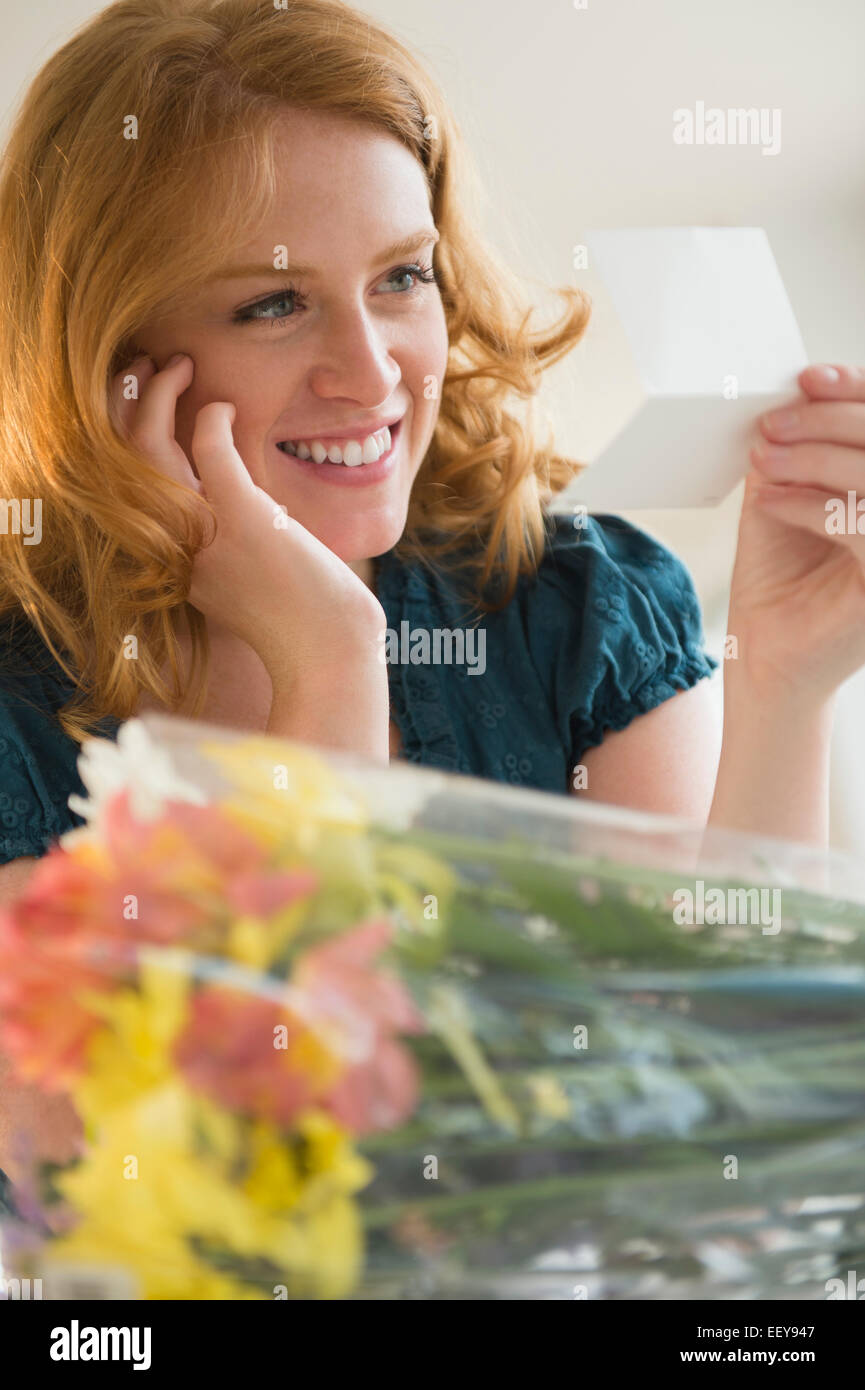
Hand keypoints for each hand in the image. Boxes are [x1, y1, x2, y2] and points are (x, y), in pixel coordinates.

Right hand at [109, 353, 385, 683]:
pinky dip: (211, 417)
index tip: (146, 410)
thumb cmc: (305, 623)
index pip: (133, 491)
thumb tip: (254, 505)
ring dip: (157, 395)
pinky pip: (210, 449)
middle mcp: (178, 551)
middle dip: (129, 406)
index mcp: (175, 564)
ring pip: (150, 449)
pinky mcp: (244, 518)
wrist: (330, 654)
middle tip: (147, 369)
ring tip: (178, 366)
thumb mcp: (254, 579)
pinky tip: (223, 407)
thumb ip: (236, 541)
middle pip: (126, 463)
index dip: (129, 442)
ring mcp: (207, 534)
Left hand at [727, 363, 864, 700]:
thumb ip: (797, 448)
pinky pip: (861, 525)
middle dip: (828, 421)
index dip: (856, 392)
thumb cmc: (779, 577)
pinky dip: (809, 504)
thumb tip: (792, 392)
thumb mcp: (785, 496)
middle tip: (772, 423)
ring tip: (764, 458)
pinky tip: (769, 500)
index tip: (809, 378)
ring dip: (815, 457)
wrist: (765, 654)